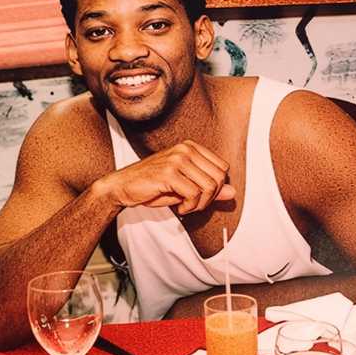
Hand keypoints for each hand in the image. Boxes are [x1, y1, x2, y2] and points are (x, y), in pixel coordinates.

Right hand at [96, 140, 235, 213]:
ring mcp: (177, 159)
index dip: (216, 187)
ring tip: (187, 207)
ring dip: (200, 204)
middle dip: (210, 198)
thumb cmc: (153, 186)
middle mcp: (186, 149)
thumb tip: (233, 193)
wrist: (122, 187)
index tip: (201, 197)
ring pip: (208, 187)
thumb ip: (209, 188)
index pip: (222, 168)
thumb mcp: (185, 186)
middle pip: (218, 178)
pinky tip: (180, 208)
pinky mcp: (169, 173)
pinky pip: (194, 194)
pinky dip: (190, 207)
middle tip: (195, 205)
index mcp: (191, 147)